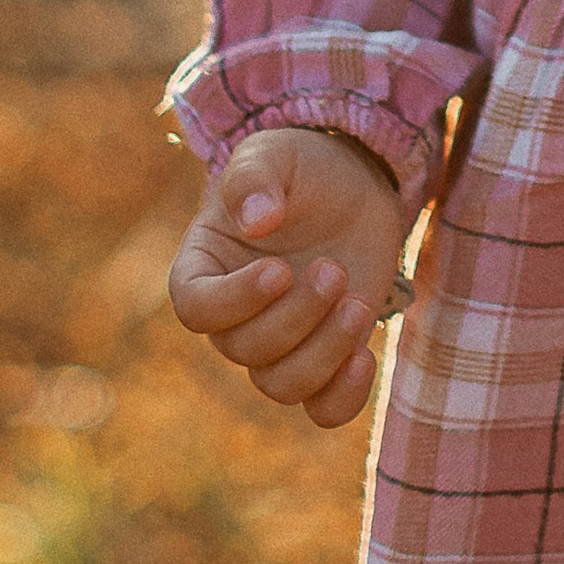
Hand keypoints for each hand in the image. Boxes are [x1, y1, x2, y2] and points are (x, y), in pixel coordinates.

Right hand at [166, 126, 407, 428]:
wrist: (349, 185)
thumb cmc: (298, 167)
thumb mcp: (274, 154)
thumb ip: (255, 178)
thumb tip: (256, 221)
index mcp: (203, 269)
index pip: (196, 309)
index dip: (234, 302)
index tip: (279, 271)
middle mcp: (234, 317)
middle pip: (247, 350)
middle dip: (298, 317)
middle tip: (334, 269)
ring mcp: (279, 343)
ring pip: (283, 385)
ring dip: (325, 353)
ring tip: (359, 304)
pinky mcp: (325, 357)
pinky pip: (322, 409)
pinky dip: (343, 398)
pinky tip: (366, 357)